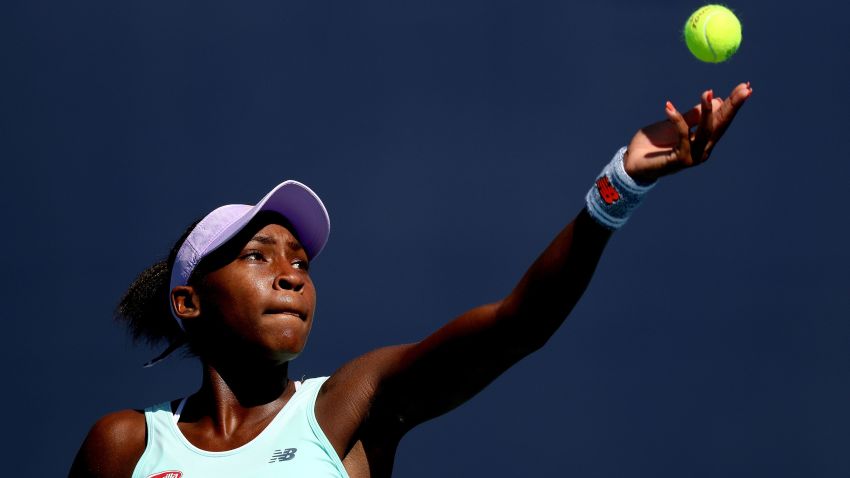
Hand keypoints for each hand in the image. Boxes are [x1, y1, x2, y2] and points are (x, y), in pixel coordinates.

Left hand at [624, 82, 752, 182]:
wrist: (631, 162)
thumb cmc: (652, 145)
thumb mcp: (672, 125)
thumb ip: (691, 116)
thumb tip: (714, 99)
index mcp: (703, 141)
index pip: (721, 120)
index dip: (733, 105)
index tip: (746, 87)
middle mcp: (702, 150)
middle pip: (720, 125)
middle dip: (732, 106)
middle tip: (744, 88)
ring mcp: (692, 157)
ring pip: (705, 131)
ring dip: (707, 111)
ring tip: (707, 92)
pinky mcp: (679, 161)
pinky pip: (682, 135)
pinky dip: (677, 120)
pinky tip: (668, 107)